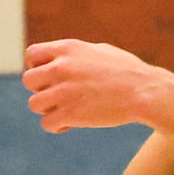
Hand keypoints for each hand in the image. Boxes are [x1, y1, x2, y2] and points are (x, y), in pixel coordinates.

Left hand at [25, 38, 172, 134]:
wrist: (144, 92)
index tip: (49, 77)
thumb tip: (57, 59)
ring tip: (66, 110)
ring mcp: (64, 91)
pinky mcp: (70, 113)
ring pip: (34, 104)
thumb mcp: (98, 51)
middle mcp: (61, 67)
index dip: (36, 67)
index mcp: (68, 49)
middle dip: (41, 90)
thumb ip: (74, 54)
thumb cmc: (127, 72)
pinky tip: (71, 124)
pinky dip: (57, 126)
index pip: (32, 55)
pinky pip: (47, 123)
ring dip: (47, 109)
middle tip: (59, 96)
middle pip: (28, 80)